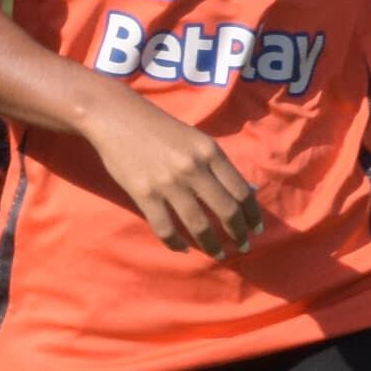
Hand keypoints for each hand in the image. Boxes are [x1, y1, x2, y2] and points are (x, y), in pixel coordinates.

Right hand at [80, 87, 263, 255]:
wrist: (114, 116)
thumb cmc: (158, 127)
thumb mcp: (195, 138)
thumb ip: (215, 164)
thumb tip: (241, 193)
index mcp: (210, 151)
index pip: (241, 191)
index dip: (252, 215)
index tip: (256, 230)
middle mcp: (194, 168)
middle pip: (226, 211)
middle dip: (238, 234)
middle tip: (243, 247)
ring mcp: (168, 183)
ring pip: (199, 225)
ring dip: (212, 245)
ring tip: (218, 254)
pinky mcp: (145, 195)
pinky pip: (166, 229)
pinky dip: (177, 244)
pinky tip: (184, 249)